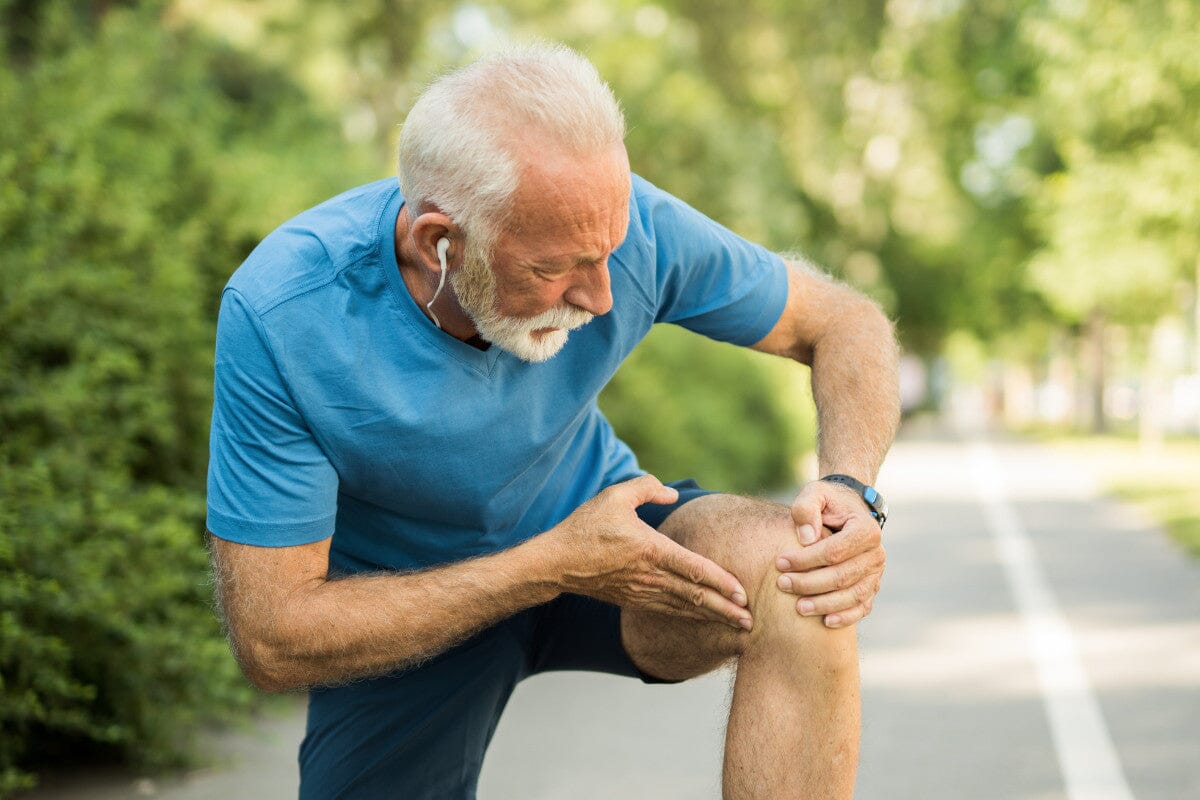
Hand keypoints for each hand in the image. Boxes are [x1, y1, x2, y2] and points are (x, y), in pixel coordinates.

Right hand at [548, 475, 752, 630]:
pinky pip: (669, 610)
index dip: (721, 582)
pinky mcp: (634, 599)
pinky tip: (704, 619)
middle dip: (726, 610)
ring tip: (738, 626)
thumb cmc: (586, 527)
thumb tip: (672, 493)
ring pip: (686, 608)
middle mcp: (650, 576)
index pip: (694, 569)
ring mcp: (642, 591)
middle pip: (696, 596)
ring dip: (713, 618)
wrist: (557, 562)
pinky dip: (692, 617)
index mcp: (651, 550)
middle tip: (752, 621)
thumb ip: (647, 487)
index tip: (743, 593)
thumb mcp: (615, 496)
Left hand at [775, 480, 885, 628]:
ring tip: (798, 608)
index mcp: (866, 529)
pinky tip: (825, 621)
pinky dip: (846, 617)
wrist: (847, 510)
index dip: (806, 559)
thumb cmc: (827, 502)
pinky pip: (862, 607)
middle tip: (782, 584)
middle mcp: (877, 554)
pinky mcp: (872, 587)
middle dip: (809, 583)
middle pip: (842, 576)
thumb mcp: (815, 494)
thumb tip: (806, 538)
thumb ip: (806, 508)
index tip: (780, 562)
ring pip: (853, 595)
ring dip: (824, 604)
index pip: (834, 551)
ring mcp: (876, 573)